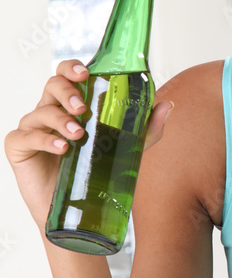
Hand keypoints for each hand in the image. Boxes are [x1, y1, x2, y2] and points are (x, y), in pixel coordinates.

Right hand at [4, 59, 172, 225]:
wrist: (75, 210)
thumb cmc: (94, 172)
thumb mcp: (125, 148)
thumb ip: (144, 129)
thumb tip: (167, 106)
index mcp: (70, 104)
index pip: (66, 74)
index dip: (72, 68)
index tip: (85, 73)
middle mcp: (49, 111)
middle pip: (51, 85)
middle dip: (67, 92)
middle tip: (81, 107)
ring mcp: (32, 128)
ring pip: (40, 111)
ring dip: (60, 119)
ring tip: (78, 134)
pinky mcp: (19, 147)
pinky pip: (26, 136)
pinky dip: (45, 139)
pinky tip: (62, 148)